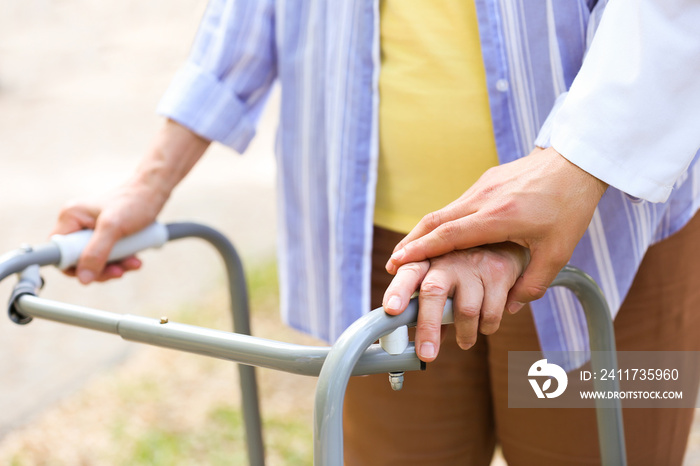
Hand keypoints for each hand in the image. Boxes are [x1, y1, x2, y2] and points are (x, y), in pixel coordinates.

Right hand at [51, 120, 208, 283]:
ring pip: (95, 261)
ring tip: (133, 262)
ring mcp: (91, 230)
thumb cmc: (135, 203)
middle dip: (101, 269)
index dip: (74, 267)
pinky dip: (121, 261)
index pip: (59, 253)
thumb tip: (84, 279)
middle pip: (78, 260)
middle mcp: (77, 224)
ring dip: (115, 267)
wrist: (154, 191)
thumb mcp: (114, 228)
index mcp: (71, 217)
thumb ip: (96, 253)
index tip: (95, 272)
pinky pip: (108, 256)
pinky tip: (135, 259)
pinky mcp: (105, 235)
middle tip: (119, 271)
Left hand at [383, 243, 528, 361]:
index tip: (392, 310)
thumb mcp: (441, 279)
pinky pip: (490, 313)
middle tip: (426, 354)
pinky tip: (484, 325)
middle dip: (428, 326)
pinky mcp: (499, 272)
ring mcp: (473, 265)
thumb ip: (429, 307)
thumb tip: (417, 342)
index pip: (407, 274)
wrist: (504, 242)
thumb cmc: (462, 267)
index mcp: (426, 261)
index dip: (398, 291)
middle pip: (433, 291)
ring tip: (465, 341)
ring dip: (465, 334)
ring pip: (466, 310)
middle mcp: (447, 260)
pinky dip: (486, 327)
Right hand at [385, 147, 606, 312]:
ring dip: (423, 232)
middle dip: (412, 243)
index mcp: (500, 217)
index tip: (399, 263)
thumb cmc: (570, 206)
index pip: (450, 235)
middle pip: (435, 221)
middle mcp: (484, 199)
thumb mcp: (557, 252)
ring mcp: (482, 187)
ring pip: (442, 211)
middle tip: (394, 263)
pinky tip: (438, 236)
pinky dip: (440, 222)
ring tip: (409, 252)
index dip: (422, 251)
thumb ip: (531, 284)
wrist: (575, 163)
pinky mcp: (485, 182)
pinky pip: (456, 205)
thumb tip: (508, 308)